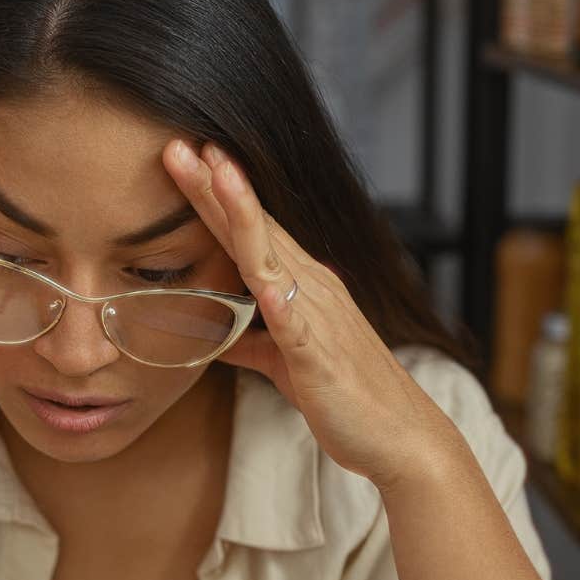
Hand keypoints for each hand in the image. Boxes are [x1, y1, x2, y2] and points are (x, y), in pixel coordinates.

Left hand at [163, 139, 455, 491]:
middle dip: (218, 186)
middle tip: (180, 144)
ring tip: (215, 174)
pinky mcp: (320, 357)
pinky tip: (263, 280)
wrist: (399, 435)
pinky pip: (295, 324)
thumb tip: (216, 333)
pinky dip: (279, 300)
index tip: (185, 158)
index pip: (251, 231)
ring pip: (270, 258)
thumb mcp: (285, 363)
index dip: (218, 195)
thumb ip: (251, 343)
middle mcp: (312, 289)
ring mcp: (318, 319)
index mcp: (302, 287)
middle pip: (255, 229)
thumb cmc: (345, 397)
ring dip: (242, 214)